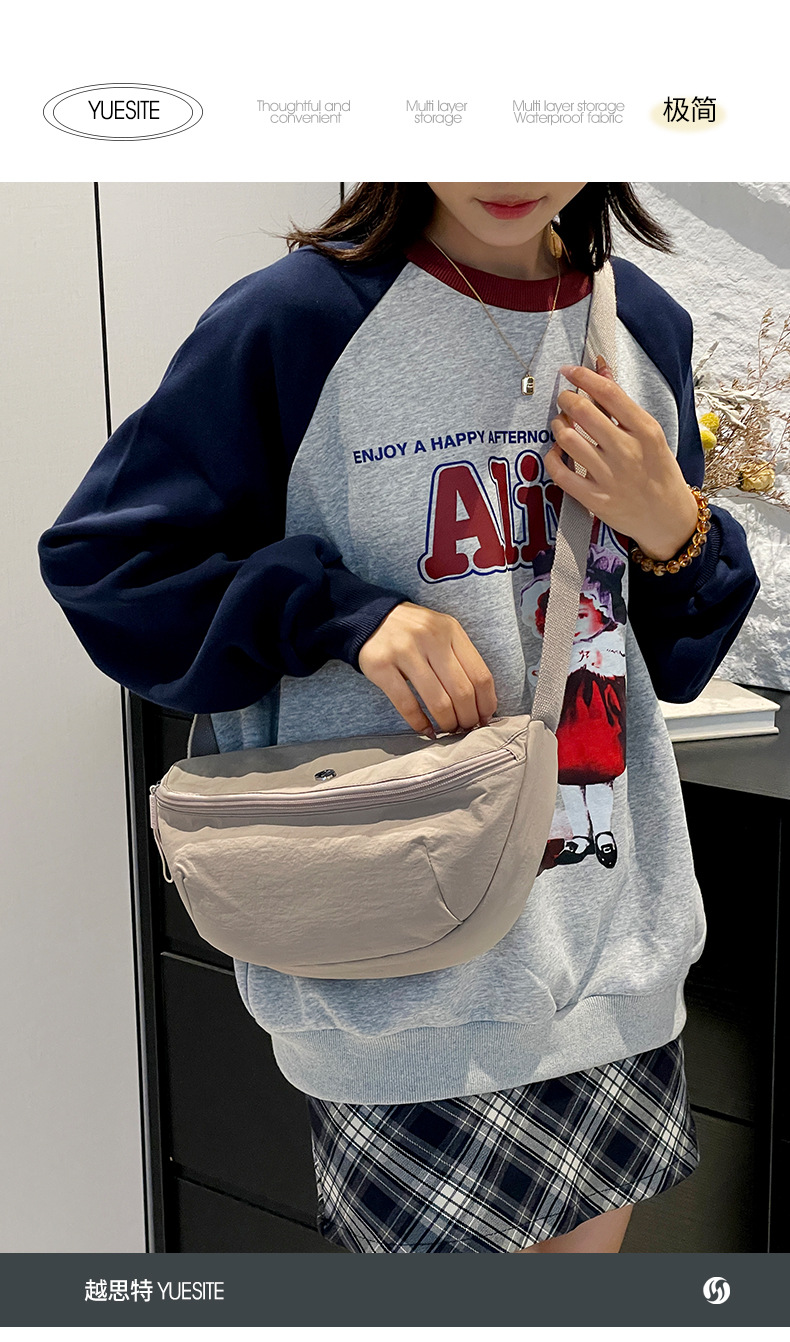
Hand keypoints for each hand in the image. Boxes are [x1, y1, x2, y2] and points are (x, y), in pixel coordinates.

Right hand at [358, 601, 497, 736]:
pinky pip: (407, 704)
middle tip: (466, 728)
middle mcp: (430, 638)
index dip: (486, 703)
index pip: (480, 675)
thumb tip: (480, 702)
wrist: (371, 617)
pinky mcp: (381, 666)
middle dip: (468, 718)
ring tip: (449, 729)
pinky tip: (426, 729)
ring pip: (438, 701)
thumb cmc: (414, 632)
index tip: (485, 719)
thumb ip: (461, 658)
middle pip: (462, 691)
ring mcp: (404, 651)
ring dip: (447, 723)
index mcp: (451, 630)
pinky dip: (420, 723)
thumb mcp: (442, 632)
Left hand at [547, 356, 699, 561]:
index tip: (569, 371)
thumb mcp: (650, 434)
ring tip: (561, 424)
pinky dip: (552, 457)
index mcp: (645, 431)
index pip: (608, 393)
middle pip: (583, 412)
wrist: (669, 519)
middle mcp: (627, 452)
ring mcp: (610, 477)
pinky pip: (560, 473)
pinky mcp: (595, 499)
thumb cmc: (659, 471)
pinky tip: (557, 451)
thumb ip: (622, 404)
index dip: (583, 377)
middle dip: (566, 400)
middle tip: (564, 400)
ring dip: (558, 425)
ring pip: (568, 439)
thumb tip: (600, 369)